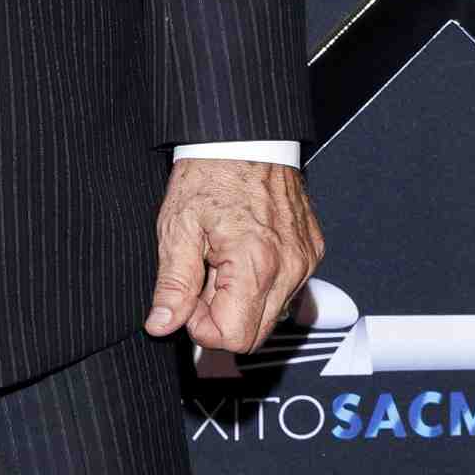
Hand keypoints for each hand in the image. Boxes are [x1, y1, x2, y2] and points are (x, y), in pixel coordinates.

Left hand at [143, 155, 322, 373]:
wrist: (245, 138)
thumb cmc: (211, 174)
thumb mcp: (177, 229)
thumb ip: (173, 285)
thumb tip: (162, 324)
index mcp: (255, 263)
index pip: (233, 337)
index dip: (202, 326)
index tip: (188, 300)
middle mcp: (289, 266)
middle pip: (255, 335)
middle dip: (221, 317)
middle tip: (201, 280)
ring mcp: (305, 260)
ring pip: (270, 315)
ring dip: (240, 300)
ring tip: (220, 262)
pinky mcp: (312, 252)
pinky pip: (285, 290)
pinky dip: (261, 283)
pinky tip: (241, 253)